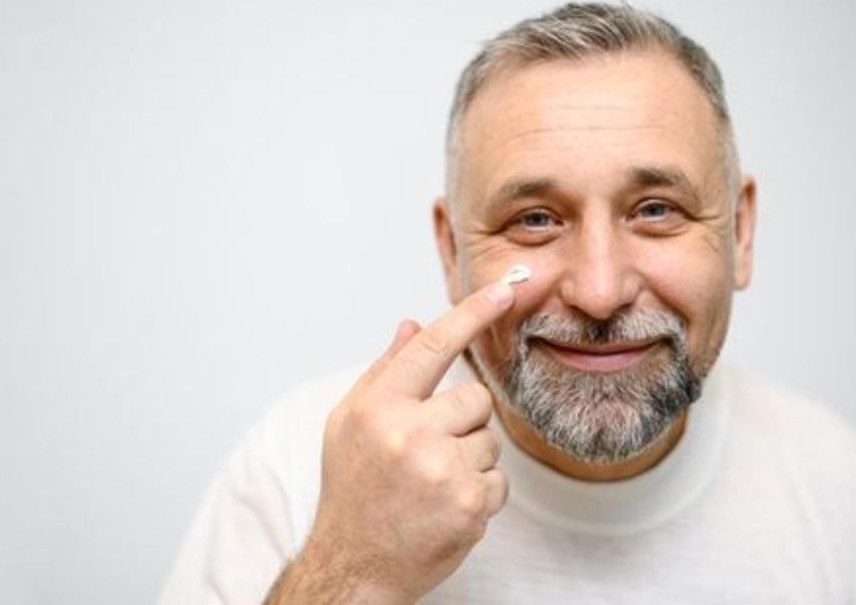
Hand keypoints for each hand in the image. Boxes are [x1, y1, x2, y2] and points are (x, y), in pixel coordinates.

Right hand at [265, 279, 517, 603]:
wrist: (354, 566)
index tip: (505, 289)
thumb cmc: (352, 491)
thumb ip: (384, 371)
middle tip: (427, 452)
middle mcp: (408, 434)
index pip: (432, 347)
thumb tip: (411, 324)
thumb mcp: (350, 424)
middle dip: (460, 422)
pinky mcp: (469, 503)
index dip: (472, 313)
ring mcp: (441, 470)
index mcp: (377, 408)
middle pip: (475, 398)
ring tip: (432, 484)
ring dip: (470, 459)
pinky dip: (479, 492)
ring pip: (490, 440)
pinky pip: (499, 479)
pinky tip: (446, 506)